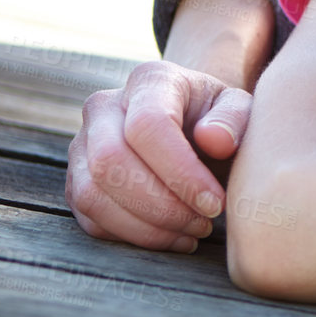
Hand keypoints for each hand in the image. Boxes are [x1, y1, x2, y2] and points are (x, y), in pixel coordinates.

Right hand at [65, 61, 251, 251]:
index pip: (147, 125)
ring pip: (92, 194)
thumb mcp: (240, 111)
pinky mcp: (75, 180)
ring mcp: (82, 144)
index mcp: (149, 80)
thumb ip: (234, 119)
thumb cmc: (219, 121)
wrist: (193, 129)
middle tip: (204, 223)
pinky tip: (171, 236)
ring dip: (146, 227)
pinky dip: (131, 236)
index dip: (180, 172)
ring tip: (192, 232)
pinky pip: (90, 217)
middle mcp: (104, 107)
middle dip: (161, 205)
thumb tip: (214, 140)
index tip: (215, 203)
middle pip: (110, 162)